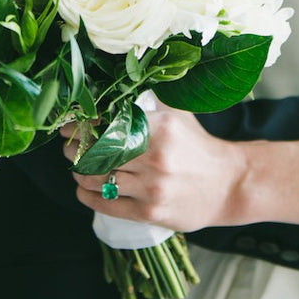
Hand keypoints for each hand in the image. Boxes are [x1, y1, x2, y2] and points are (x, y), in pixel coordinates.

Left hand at [64, 109, 248, 231]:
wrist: (228, 184)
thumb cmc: (197, 146)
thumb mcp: (178, 115)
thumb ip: (148, 101)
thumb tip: (116, 86)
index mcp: (160, 128)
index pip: (108, 125)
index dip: (83, 126)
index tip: (71, 126)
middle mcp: (155, 157)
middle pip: (99, 152)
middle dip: (76, 149)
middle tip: (70, 147)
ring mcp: (152, 187)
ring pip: (99, 179)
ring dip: (80, 173)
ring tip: (77, 167)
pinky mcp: (150, 212)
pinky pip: (108, 205)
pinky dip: (89, 196)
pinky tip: (83, 189)